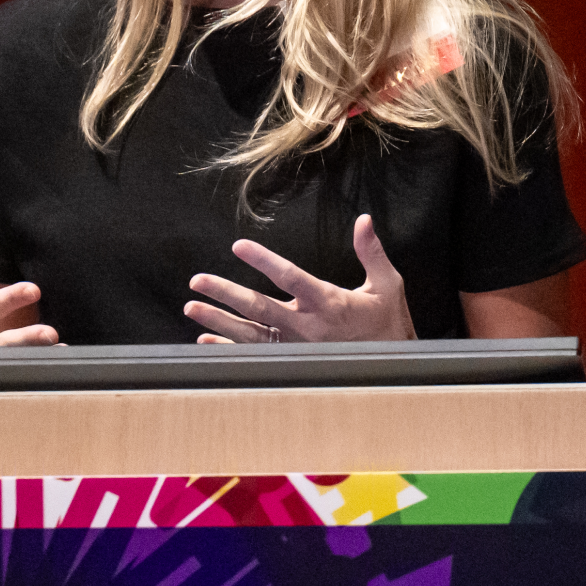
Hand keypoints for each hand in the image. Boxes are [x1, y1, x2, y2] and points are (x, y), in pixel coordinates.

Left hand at [188, 215, 413, 343]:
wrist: (392, 366)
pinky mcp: (292, 360)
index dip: (264, 261)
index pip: (290, 277)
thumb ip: (371, 251)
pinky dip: (228, 349)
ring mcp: (296, 346)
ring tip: (192, 308)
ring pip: (250, 333)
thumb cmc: (389, 324)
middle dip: (226, 293)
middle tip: (198, 281)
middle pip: (259, 308)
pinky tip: (206, 340)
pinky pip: (254, 355)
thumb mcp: (387, 284)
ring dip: (218, 321)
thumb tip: (363, 220)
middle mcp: (307, 326)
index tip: (240, 246)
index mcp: (328, 303)